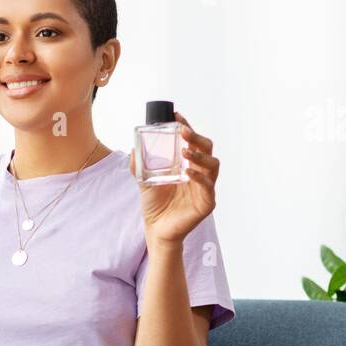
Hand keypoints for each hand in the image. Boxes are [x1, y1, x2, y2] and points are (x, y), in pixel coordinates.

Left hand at [128, 110, 219, 245]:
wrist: (156, 229)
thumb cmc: (155, 205)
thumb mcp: (144, 181)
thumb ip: (139, 166)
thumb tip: (133, 149)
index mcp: (188, 165)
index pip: (192, 142)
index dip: (187, 127)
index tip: (177, 116)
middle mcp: (200, 173)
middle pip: (207, 149)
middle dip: (196, 138)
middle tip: (183, 132)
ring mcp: (205, 188)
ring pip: (213, 165)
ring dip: (200, 156)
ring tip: (186, 152)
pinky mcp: (207, 203)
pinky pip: (208, 187)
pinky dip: (200, 178)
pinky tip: (189, 173)